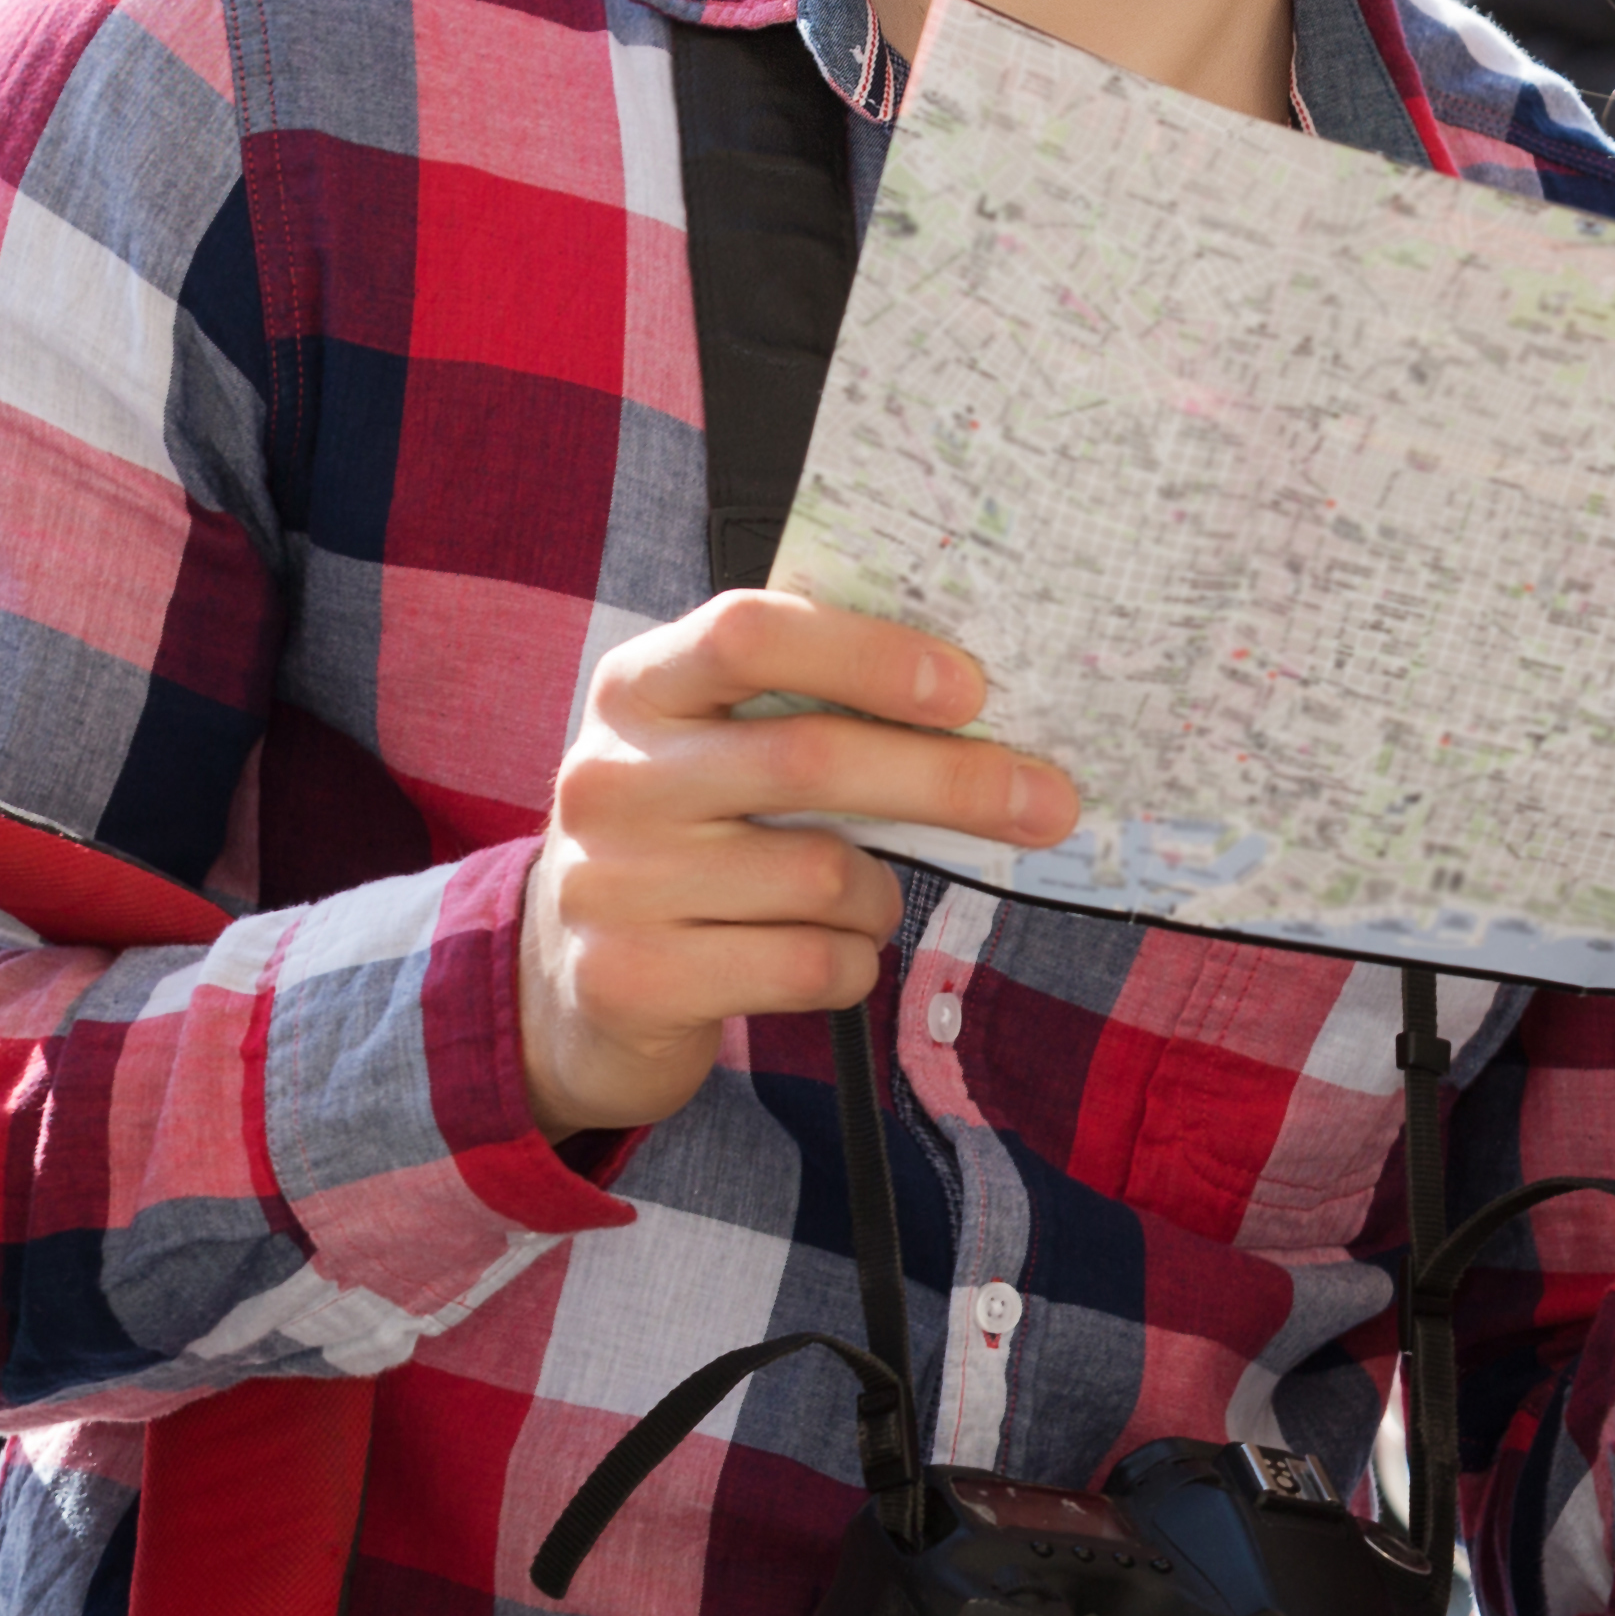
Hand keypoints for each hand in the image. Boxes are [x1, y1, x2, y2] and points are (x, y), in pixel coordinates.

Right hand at [521, 591, 1079, 1142]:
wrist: (567, 982)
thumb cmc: (688, 842)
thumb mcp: (710, 750)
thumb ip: (802, 709)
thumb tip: (982, 709)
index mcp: (638, 687)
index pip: (749, 633)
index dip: (868, 654)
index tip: (970, 689)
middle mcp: (611, 776)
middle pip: (812, 759)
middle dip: (951, 781)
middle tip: (1047, 802)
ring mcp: (611, 882)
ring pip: (824, 874)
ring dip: (880, 895)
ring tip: (858, 899)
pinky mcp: (631, 979)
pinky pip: (807, 964)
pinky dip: (850, 962)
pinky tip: (825, 953)